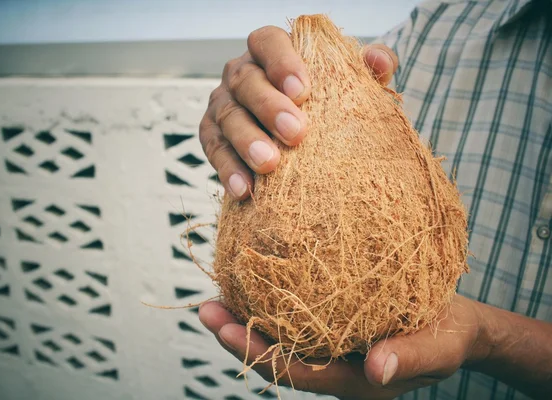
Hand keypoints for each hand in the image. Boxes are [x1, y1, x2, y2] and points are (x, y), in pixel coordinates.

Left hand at [198, 295, 486, 399]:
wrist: (458, 325)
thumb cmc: (450, 336)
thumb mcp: (440, 348)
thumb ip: (410, 358)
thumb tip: (376, 368)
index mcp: (351, 380)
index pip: (295, 371)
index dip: (258, 353)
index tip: (223, 330)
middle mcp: (333, 364)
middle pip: (277, 354)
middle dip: (238, 336)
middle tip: (205, 309)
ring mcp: (332, 344)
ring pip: (282, 334)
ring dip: (248, 315)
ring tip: (216, 291)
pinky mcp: (335, 321)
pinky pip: (297, 313)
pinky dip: (272, 297)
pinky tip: (256, 272)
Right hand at [199, 26, 398, 199]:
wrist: (301, 135)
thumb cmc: (325, 100)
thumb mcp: (347, 81)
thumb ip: (365, 67)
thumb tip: (381, 62)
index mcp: (269, 50)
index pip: (267, 42)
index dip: (281, 62)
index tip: (303, 91)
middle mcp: (240, 73)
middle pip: (245, 81)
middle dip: (269, 107)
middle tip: (296, 133)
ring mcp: (223, 105)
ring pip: (228, 118)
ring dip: (247, 141)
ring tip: (269, 165)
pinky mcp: (212, 137)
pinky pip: (214, 151)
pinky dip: (228, 170)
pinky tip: (245, 189)